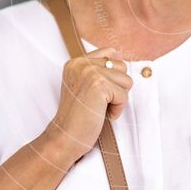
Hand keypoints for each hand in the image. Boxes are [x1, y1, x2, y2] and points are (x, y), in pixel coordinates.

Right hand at [45, 46, 132, 161]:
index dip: (112, 75)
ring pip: (126, 81)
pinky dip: (117, 109)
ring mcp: (89, 73)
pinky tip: (101, 114)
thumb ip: (97, 69)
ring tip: (99, 108)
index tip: (100, 91)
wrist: (64, 137)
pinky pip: (124, 95)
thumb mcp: (83, 85)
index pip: (110, 53)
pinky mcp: (99, 85)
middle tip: (99, 102)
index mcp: (77, 62)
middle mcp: (82, 63)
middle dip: (117, 87)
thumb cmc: (77, 116)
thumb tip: (119, 54)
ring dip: (118, 99)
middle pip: (122, 67)